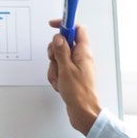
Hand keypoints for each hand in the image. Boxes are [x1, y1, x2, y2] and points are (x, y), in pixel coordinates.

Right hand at [46, 18, 101, 133]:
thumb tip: (58, 37)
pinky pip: (58, 71)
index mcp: (84, 52)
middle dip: (54, 53)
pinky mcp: (71, 76)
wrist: (84, 112)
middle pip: (63, 44)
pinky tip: (60, 86)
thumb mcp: (66, 69)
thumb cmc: (79, 93)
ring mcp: (76, 67)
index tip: (53, 25)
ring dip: (54, 69)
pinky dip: (56, 78)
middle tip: (56, 62)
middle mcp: (81, 58)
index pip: (77, 29)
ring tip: (60, 80)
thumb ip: (61, 51)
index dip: (64, 25)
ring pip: (58, 60)